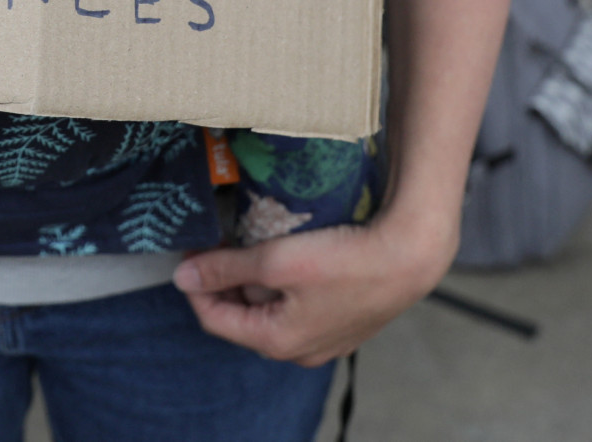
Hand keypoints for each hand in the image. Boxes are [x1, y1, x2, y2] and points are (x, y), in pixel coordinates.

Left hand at [172, 208, 454, 366]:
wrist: (409, 257)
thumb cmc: (344, 261)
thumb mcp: (276, 261)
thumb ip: (227, 269)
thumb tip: (182, 277)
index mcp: (276, 342)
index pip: (214, 319)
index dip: (195, 283)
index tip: (191, 249)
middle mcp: (298, 350)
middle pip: (241, 316)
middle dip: (224, 280)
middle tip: (218, 241)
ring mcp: (322, 338)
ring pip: (269, 309)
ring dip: (253, 279)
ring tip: (249, 241)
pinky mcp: (340, 320)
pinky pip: (295, 305)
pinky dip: (281, 282)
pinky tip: (285, 251)